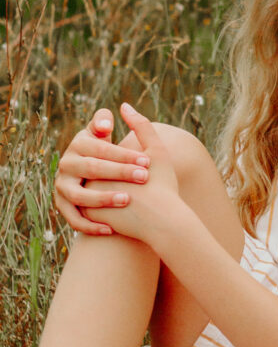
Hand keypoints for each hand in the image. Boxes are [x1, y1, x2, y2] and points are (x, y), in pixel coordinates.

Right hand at [54, 108, 150, 234]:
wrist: (101, 177)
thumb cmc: (110, 153)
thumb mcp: (105, 135)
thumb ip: (104, 122)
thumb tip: (110, 117)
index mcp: (79, 143)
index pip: (100, 147)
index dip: (123, 153)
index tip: (147, 159)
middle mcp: (66, 164)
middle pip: (92, 168)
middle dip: (120, 172)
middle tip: (144, 177)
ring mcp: (62, 186)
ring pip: (79, 195)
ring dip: (103, 198)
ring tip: (127, 200)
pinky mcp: (63, 205)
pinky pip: (73, 219)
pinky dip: (90, 225)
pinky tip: (111, 230)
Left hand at [83, 104, 182, 244]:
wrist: (163, 223)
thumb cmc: (163, 185)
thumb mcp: (156, 151)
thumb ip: (141, 126)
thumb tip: (124, 105)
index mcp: (104, 160)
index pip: (105, 151)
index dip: (122, 155)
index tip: (140, 164)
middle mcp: (90, 178)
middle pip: (97, 171)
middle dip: (114, 173)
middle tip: (135, 178)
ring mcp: (87, 199)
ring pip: (94, 190)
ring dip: (107, 191)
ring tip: (130, 193)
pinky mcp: (90, 219)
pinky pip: (93, 210)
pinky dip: (105, 208)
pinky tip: (122, 209)